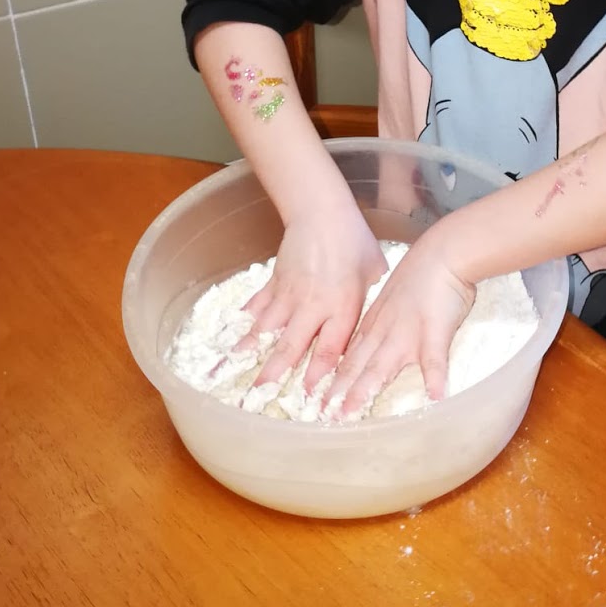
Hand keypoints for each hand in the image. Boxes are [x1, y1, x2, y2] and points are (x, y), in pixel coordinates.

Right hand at [243, 207, 386, 393]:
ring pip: (267, 329)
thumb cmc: (354, 239)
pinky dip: (244, 324)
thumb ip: (370, 300)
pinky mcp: (275, 281)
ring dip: (249, 353)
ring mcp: (289, 294)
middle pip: (291, 345)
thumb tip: (376, 318)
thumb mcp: (373, 271)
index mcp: (342, 305)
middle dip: (275, 373)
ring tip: (233, 373)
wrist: (322, 210)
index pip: (329, 347)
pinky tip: (229, 341)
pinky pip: (257, 306)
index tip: (310, 396)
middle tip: (260, 396)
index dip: (319, 374)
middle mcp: (312, 305)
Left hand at [325, 230, 474, 417]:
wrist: (443, 254)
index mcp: (374, 326)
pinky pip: (434, 361)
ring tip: (349, 414)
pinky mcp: (434, 334)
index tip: (316, 399)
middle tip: (322, 416)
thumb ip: (382, 322)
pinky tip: (435, 399)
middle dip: (338, 393)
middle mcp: (383, 334)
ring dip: (363, 392)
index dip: (332, 380)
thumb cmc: (421, 275)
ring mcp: (407, 336)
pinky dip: (434, 380)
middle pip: (356, 368)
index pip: (348, 358)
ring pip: (380, 368)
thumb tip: (376, 339)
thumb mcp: (392, 300)